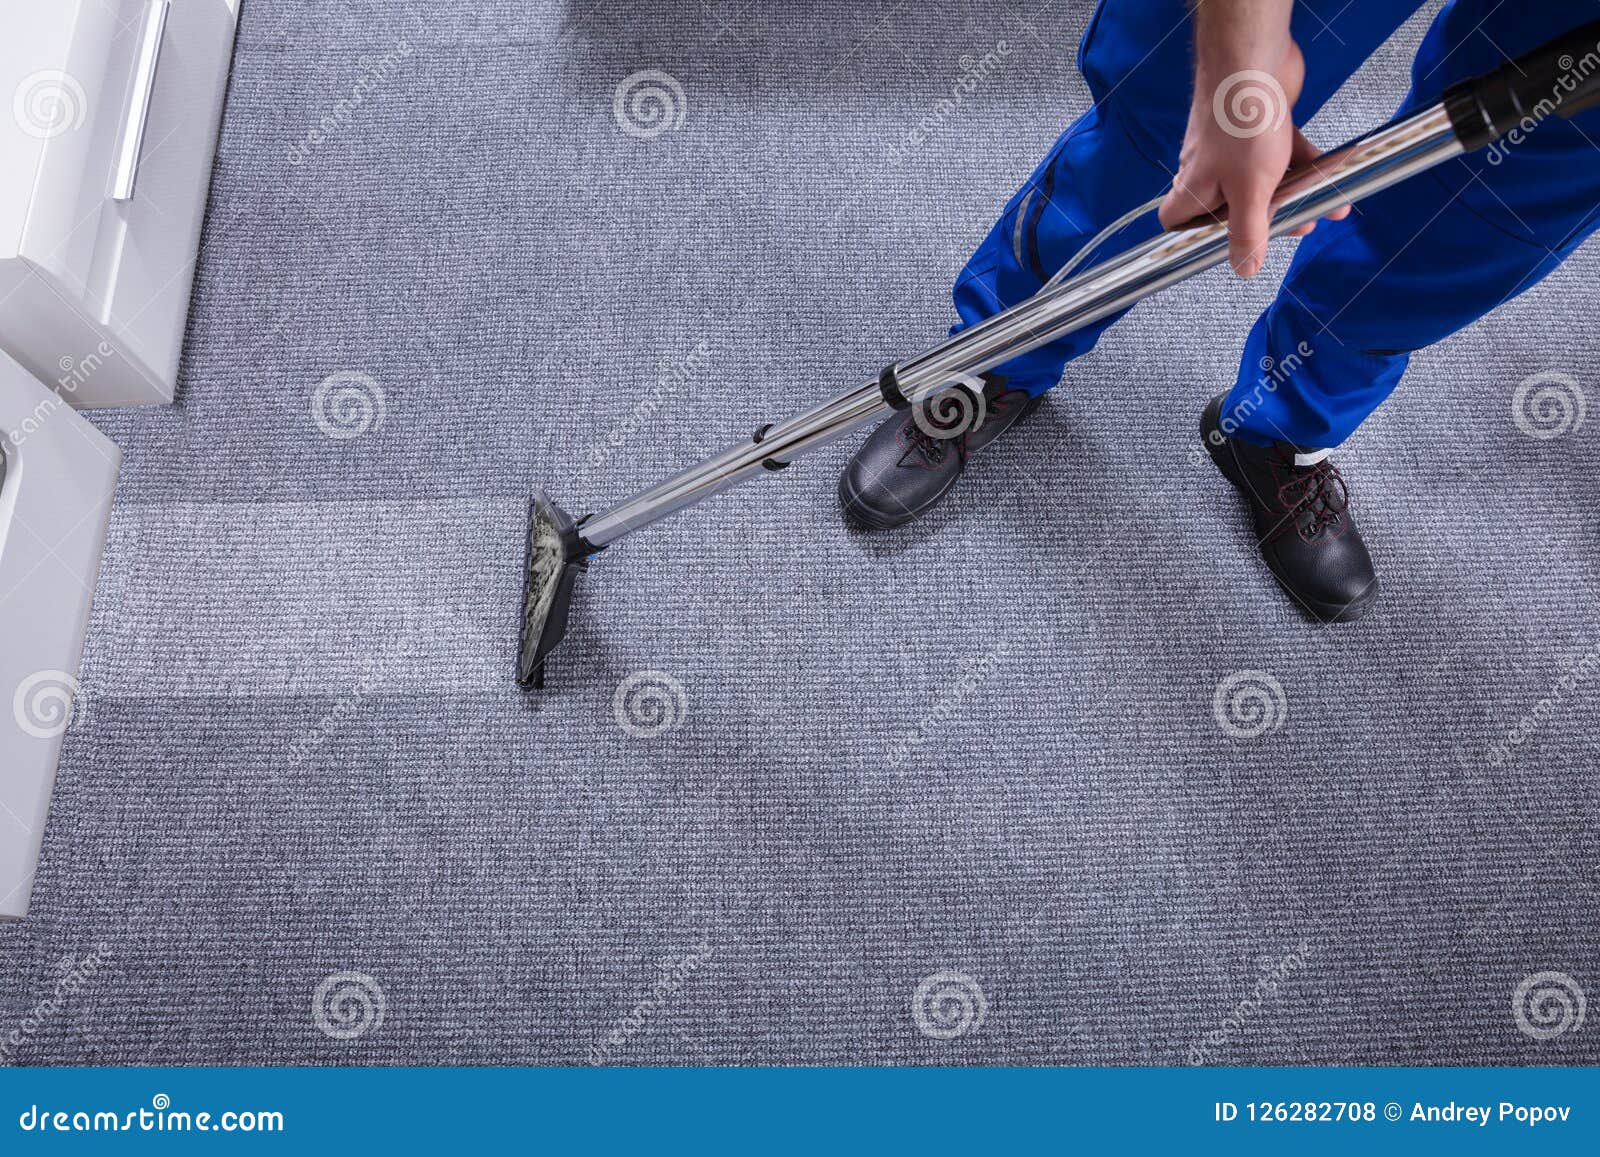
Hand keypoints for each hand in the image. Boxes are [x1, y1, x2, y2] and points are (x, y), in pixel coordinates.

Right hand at [1157, 36, 1349, 276]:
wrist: (1254, 58)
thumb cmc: (1241, 122)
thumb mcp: (1249, 191)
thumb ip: (1247, 233)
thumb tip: (1244, 269)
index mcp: (1195, 188)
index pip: (1176, 220)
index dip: (1191, 235)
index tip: (1219, 245)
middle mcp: (1209, 167)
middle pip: (1230, 206)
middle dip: (1267, 219)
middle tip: (1294, 226)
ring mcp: (1234, 145)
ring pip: (1262, 180)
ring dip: (1295, 193)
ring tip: (1324, 205)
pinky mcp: (1260, 124)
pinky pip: (1283, 153)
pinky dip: (1306, 162)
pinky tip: (1332, 168)